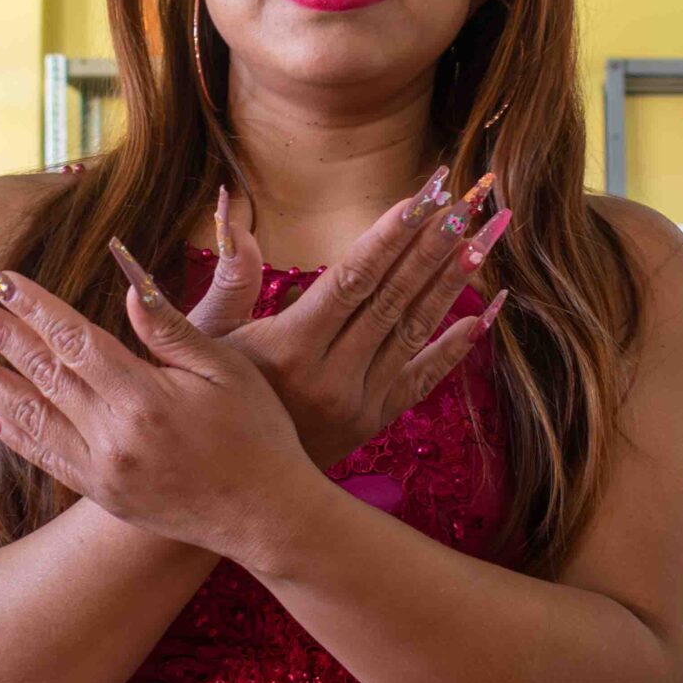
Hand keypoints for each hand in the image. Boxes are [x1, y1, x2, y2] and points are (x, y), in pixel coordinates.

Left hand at [0, 245, 314, 564]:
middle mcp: (112, 435)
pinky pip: (39, 454)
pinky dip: (4, 427)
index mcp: (144, 397)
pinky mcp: (100, 491)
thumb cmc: (259, 433)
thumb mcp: (227, 370)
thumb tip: (125, 282)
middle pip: (38, 370)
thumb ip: (171, 327)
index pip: (73, 338)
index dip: (32, 304)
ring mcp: (101, 468)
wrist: (267, 517)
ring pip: (26, 413)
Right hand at [179, 171, 513, 467]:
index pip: (352, 280)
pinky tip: (480, 318)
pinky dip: (452, 350)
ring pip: (412, 333)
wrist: (226, 483)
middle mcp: (331, 376)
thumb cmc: (204, 396)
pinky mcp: (373, 422)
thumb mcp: (202, 337)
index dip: (388, 238)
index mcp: (290, 347)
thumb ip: (229, 277)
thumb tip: (233, 214)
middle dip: (430, 248)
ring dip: (448, 286)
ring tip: (479, 243)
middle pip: (392, 298)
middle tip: (464, 205)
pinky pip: (421, 380)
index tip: (421, 199)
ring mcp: (359, 402)